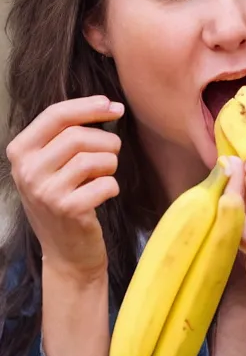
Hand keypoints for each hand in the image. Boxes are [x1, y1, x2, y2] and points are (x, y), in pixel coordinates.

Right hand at [5, 96, 122, 281]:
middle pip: (79, 135)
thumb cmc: (66, 198)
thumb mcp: (54, 164)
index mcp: (20, 151)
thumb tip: (110, 104)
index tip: (114, 106)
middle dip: (106, 142)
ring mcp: (45, 191)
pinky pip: (107, 183)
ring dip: (110, 165)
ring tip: (102, 177)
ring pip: (96, 158)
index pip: (56, 115)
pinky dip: (113, 187)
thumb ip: (68, 134)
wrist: (66, 251)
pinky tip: (101, 196)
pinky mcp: (68, 209)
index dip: (89, 106)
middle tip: (110, 156)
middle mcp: (27, 170)